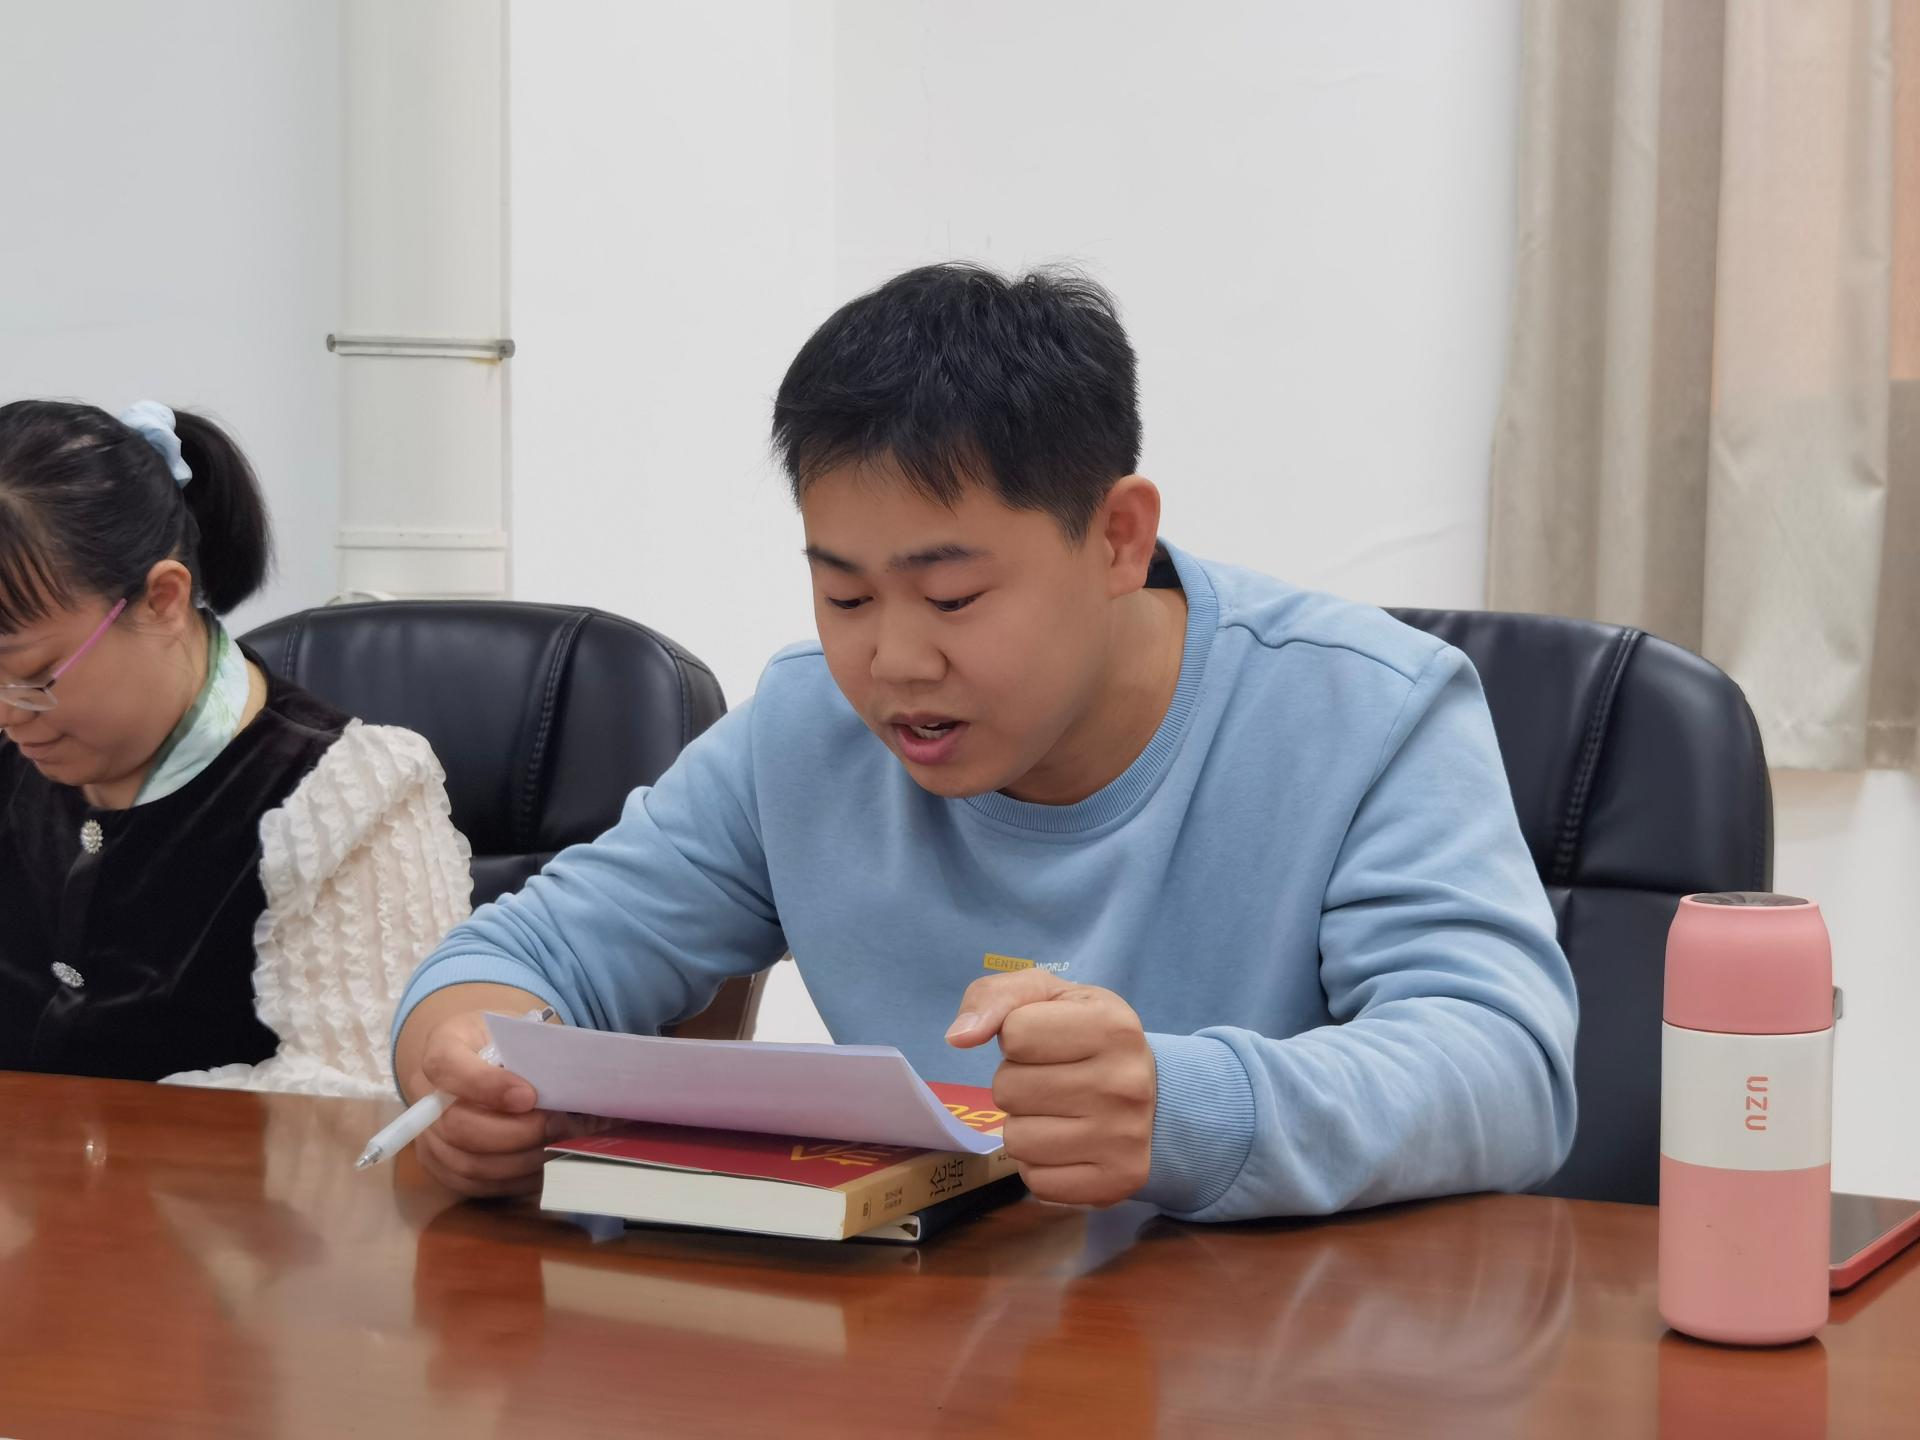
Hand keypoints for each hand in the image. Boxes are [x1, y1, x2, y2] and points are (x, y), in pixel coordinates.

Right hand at [408, 1008, 568, 1198]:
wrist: (474, 1061)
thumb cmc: (503, 1045)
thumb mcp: (517, 1031)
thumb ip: (537, 1051)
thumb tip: (581, 1078)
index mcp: (443, 1048)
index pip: (449, 1067)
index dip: (487, 1086)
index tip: (530, 1096)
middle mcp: (426, 1096)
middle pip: (458, 1126)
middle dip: (518, 1132)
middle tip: (561, 1125)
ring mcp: (429, 1137)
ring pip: (470, 1163)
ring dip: (524, 1160)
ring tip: (564, 1145)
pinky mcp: (442, 1168)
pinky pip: (478, 1185)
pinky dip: (517, 1179)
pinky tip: (548, 1163)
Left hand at [946, 970, 1156, 1205]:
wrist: (1157, 1095)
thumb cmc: (1090, 1036)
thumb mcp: (1051, 996)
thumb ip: (997, 998)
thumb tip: (958, 1038)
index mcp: (1113, 1026)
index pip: (1014, 1034)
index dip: (1017, 1037)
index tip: (1048, 1041)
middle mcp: (1125, 1084)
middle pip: (1008, 1088)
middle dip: (1017, 1081)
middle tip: (1052, 1078)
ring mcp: (1124, 1138)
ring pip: (1015, 1140)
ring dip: (1024, 1124)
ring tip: (1059, 1111)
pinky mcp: (1117, 1182)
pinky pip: (1035, 1182)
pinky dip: (1040, 1164)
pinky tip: (1068, 1143)